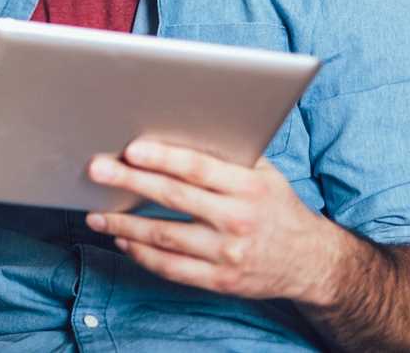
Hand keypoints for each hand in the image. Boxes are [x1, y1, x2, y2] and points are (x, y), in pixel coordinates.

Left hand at [85, 139, 342, 304]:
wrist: (313, 262)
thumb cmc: (277, 206)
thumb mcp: (264, 174)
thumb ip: (227, 155)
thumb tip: (177, 128)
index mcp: (249, 187)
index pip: (198, 168)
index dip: (163, 157)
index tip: (131, 149)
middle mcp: (238, 220)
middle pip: (174, 198)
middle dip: (130, 182)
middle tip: (96, 170)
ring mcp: (228, 254)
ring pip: (165, 237)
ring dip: (125, 225)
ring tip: (96, 214)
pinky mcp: (221, 281)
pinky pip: (172, 269)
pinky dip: (143, 255)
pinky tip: (123, 241)